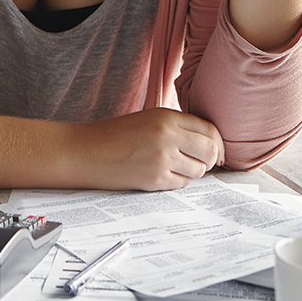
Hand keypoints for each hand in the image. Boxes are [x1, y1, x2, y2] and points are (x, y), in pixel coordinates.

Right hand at [76, 108, 224, 190]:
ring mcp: (162, 158)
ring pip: (198, 171)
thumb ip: (177, 127)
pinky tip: (162, 175)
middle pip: (210, 151)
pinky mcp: (154, 179)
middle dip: (209, 160)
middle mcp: (167, 135)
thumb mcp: (149, 119)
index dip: (218, 143)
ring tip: (174, 168)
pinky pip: (181, 184)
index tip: (216, 152)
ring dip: (192, 172)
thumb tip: (209, 143)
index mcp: (167, 117)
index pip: (210, 130)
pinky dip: (177, 182)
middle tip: (199, 163)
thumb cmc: (114, 136)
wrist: (84, 151)